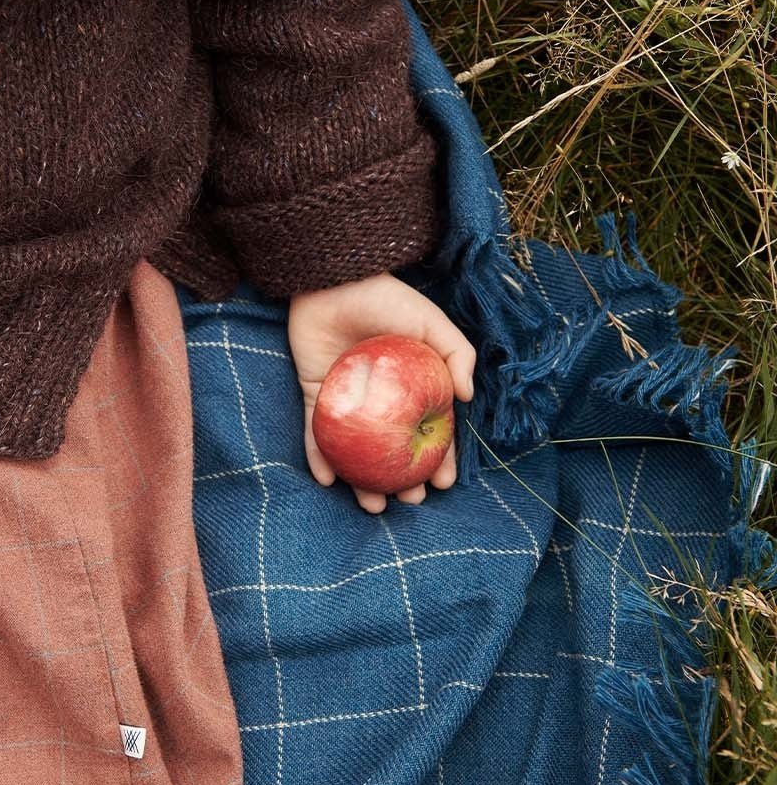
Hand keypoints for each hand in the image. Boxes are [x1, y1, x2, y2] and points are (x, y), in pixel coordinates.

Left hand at [287, 271, 475, 513]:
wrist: (332, 280)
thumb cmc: (387, 298)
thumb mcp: (431, 323)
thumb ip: (457, 354)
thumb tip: (468, 398)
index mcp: (413, 385)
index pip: (430, 430)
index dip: (440, 458)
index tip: (443, 483)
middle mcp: (382, 398)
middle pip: (393, 449)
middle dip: (403, 480)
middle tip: (409, 499)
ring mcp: (348, 400)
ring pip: (357, 450)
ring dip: (362, 482)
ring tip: (373, 505)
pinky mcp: (316, 394)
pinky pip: (316, 432)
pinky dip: (319, 456)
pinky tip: (327, 479)